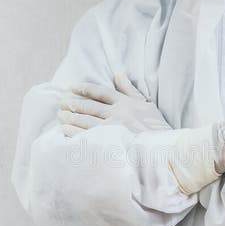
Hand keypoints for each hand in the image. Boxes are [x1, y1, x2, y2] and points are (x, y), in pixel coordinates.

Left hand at [57, 72, 171, 135]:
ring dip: (70, 117)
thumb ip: (130, 90)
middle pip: (90, 106)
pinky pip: (87, 136)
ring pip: (85, 120)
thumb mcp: (148, 106)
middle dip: (73, 103)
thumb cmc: (158, 129)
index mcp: (126, 103)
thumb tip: (119, 73)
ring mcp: (113, 129)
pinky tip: (64, 130)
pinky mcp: (110, 144)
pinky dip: (74, 132)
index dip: (84, 88)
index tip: (72, 87)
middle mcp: (119, 114)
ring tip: (60, 115)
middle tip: (61, 102)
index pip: (100, 92)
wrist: (165, 152)